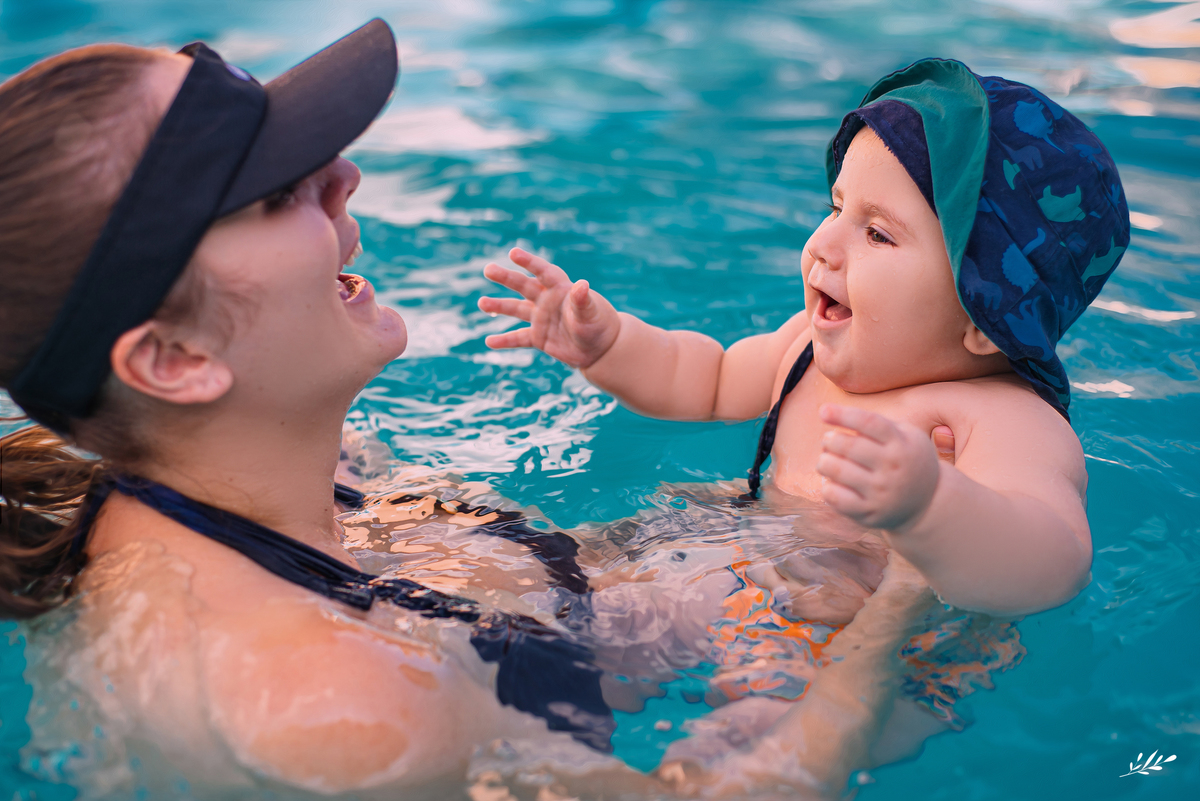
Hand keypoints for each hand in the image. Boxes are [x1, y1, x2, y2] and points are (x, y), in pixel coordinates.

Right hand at [478, 247, 620, 367]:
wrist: (601, 348)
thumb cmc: (600, 325)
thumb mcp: (592, 313)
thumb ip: (583, 301)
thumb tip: (582, 285)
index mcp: (561, 289)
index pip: (543, 272)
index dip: (529, 262)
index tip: (514, 253)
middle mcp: (547, 300)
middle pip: (524, 286)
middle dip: (506, 277)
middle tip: (488, 269)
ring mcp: (541, 318)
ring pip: (516, 310)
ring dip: (499, 306)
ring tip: (481, 303)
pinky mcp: (539, 337)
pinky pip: (518, 338)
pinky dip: (504, 341)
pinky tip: (489, 342)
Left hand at [815, 404, 943, 531]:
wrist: (927, 502)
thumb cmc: (907, 459)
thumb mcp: (906, 435)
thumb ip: (876, 423)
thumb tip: (835, 415)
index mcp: (901, 443)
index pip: (869, 423)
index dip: (844, 415)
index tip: (823, 410)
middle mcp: (892, 467)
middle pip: (848, 446)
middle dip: (830, 440)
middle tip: (828, 440)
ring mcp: (881, 492)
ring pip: (836, 470)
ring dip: (824, 461)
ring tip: (827, 460)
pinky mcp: (869, 513)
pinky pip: (834, 497)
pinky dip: (827, 486)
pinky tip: (832, 482)